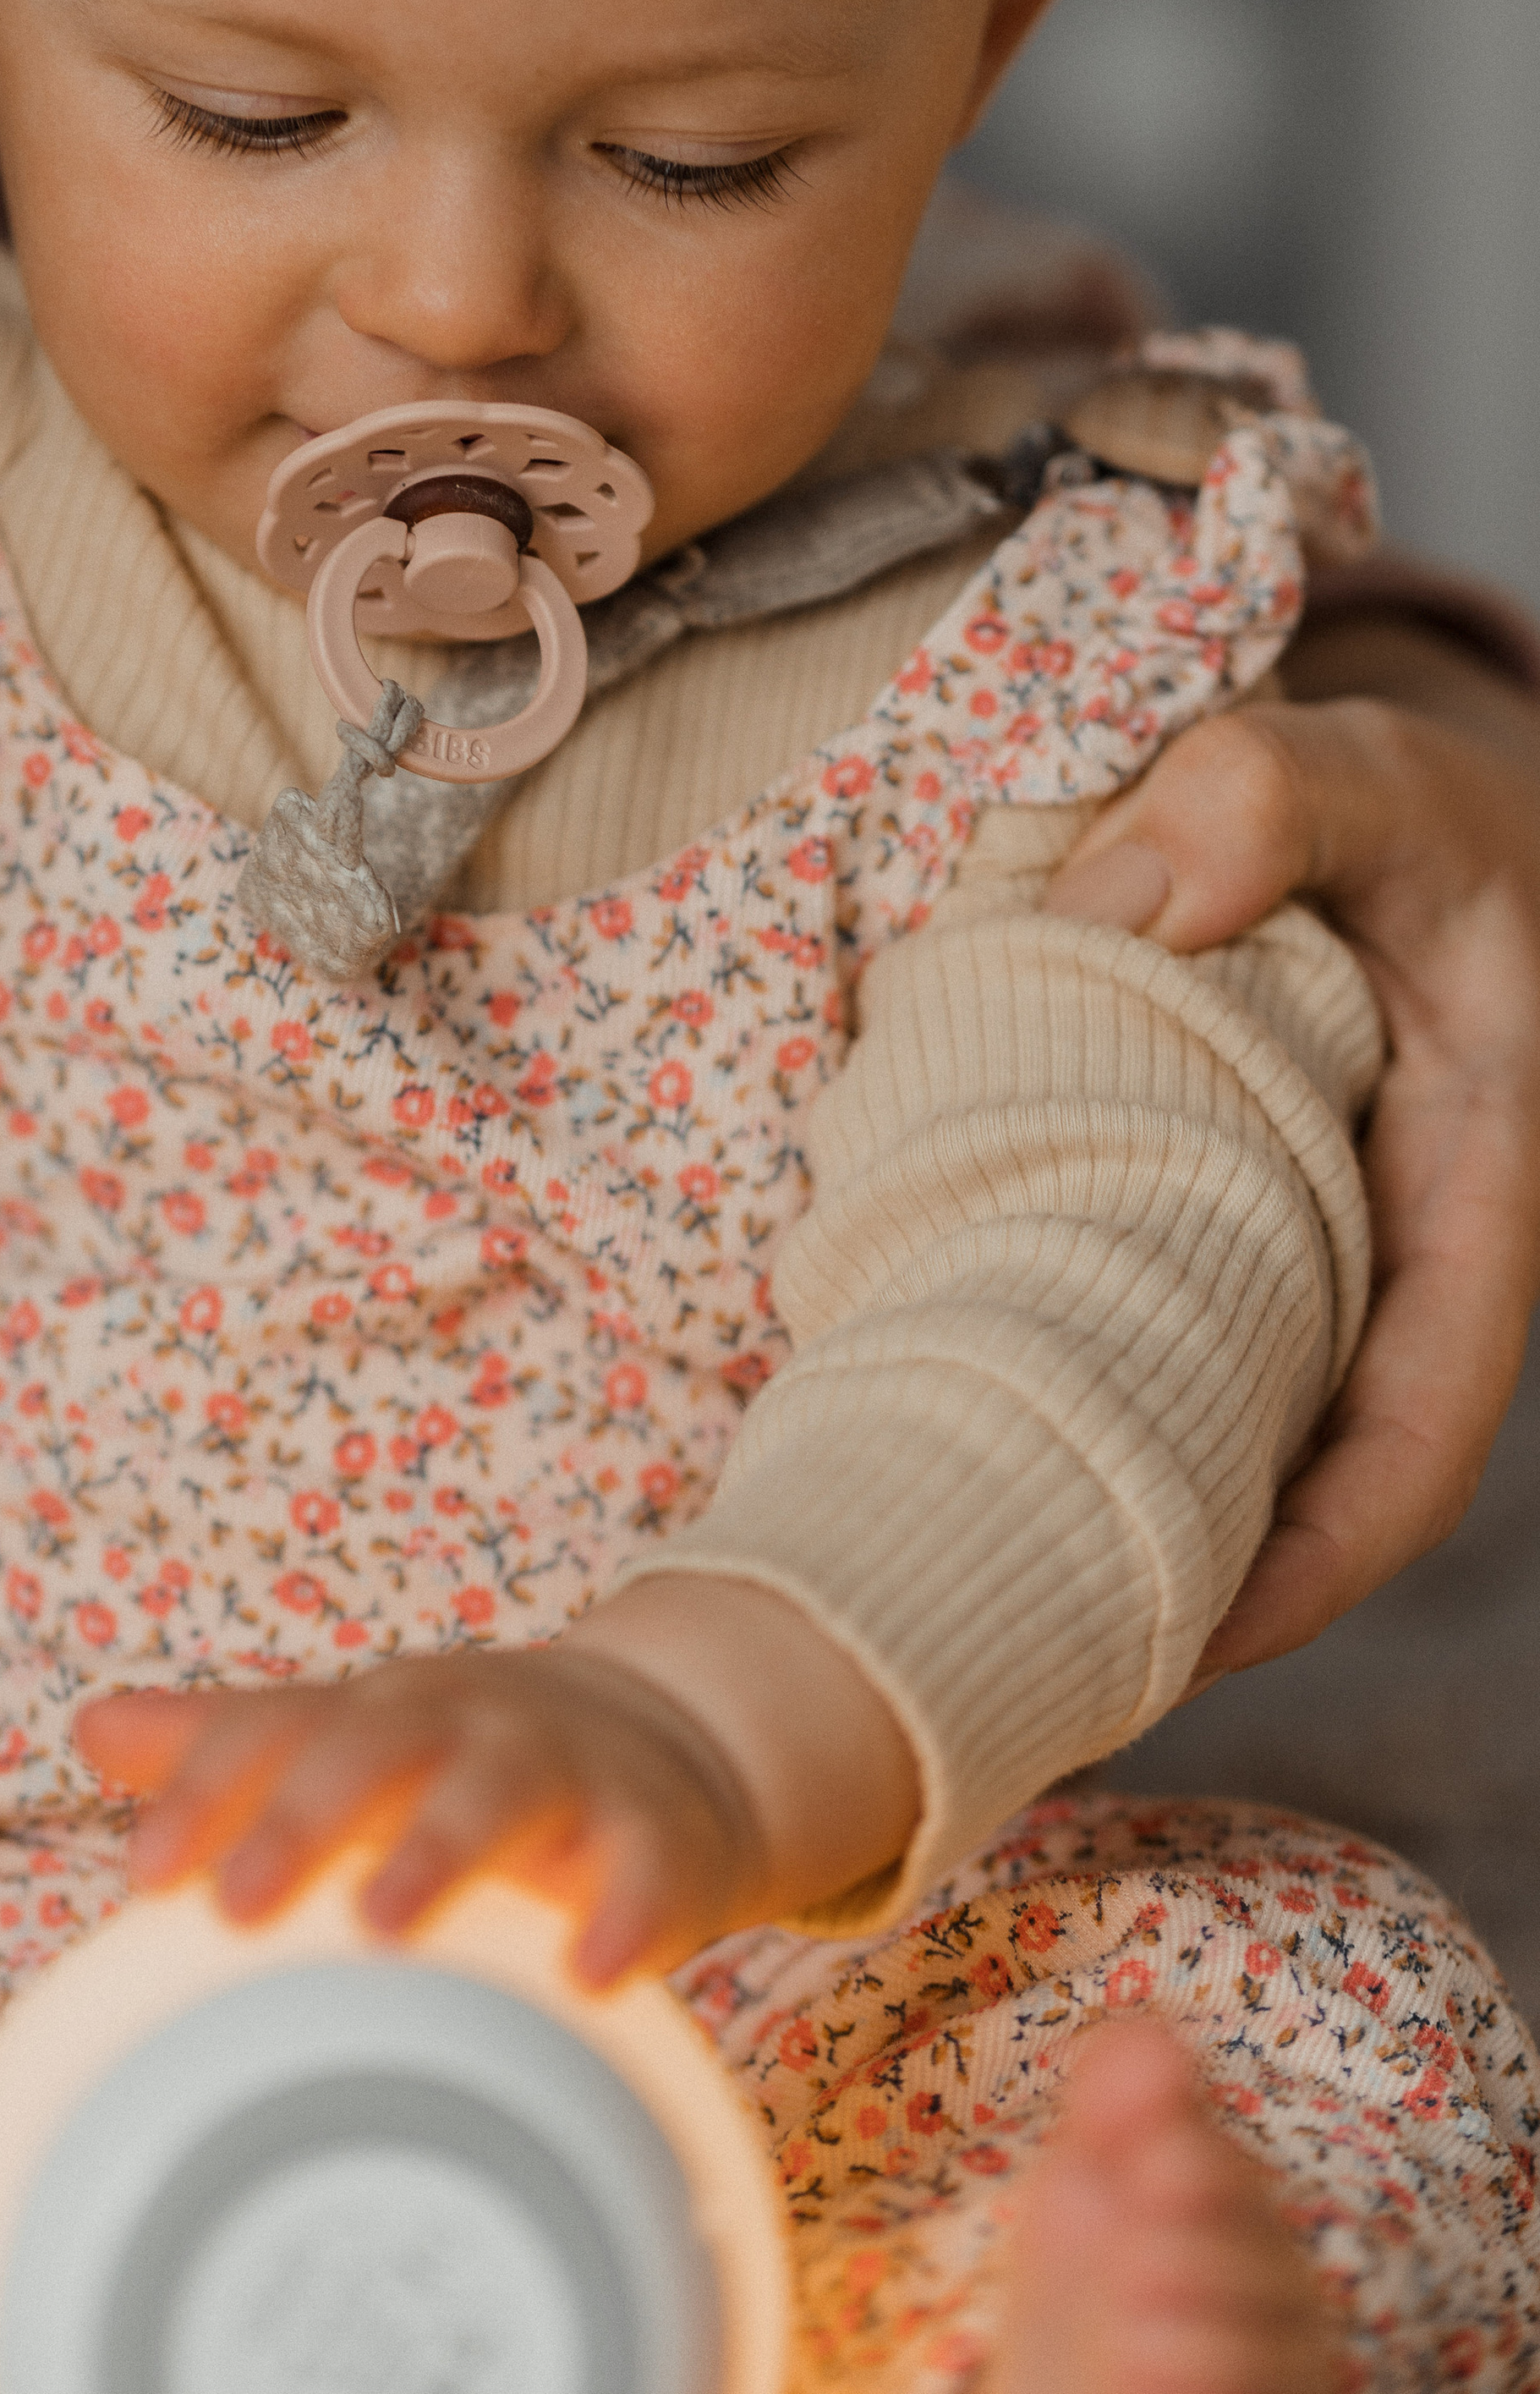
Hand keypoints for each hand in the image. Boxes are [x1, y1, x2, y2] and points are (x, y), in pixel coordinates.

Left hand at [76, 1574, 916, 1985]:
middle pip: (379, 1746)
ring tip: (379, 1925)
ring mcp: (567, 1774)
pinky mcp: (658, 1836)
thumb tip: (90, 1724)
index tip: (145, 1870)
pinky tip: (587, 1972)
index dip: (211, 1790)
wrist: (665, 1734)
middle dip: (305, 1817)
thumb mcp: (353, 1738)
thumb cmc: (465, 1757)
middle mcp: (465, 1725)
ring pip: (502, 1791)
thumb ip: (230, 1744)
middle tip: (233, 1905)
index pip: (280, 1730)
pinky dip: (622, 1911)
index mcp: (379, 1711)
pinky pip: (646, 1867)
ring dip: (441, 1848)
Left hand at [1044, 649, 1539, 1676]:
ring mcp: (1303, 1255)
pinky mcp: (1220, 1224)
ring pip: (1215, 1415)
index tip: (1192, 1637)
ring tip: (947, 1551)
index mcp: (1467, 1201)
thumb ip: (1275, 798)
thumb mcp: (1378, 773)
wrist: (1411, 817)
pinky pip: (1153, 1327)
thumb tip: (1124, 903)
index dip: (1316, 1560)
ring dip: (1108, 1487)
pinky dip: (1071, 1369)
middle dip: (1174, 1572)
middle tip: (1002, 1641)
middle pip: (1297, 1475)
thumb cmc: (1420, 811)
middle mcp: (1386, 1261)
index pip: (1415, 1434)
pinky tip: (946, 1392)